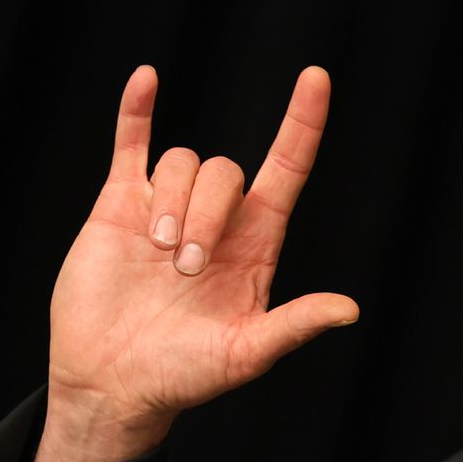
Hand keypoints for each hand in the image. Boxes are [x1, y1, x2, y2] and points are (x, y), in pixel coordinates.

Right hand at [37, 66, 358, 461]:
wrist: (113, 384)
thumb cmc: (185, 374)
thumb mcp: (247, 354)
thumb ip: (295, 325)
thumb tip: (348, 309)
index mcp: (256, 243)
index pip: (288, 168)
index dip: (303, 124)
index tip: (316, 78)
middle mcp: (217, 218)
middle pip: (226, 171)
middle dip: (207, 213)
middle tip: (186, 269)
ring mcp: (167, 207)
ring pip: (181, 161)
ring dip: (173, 200)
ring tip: (158, 254)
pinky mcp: (120, 207)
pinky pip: (131, 145)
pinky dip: (136, 111)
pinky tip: (146, 79)